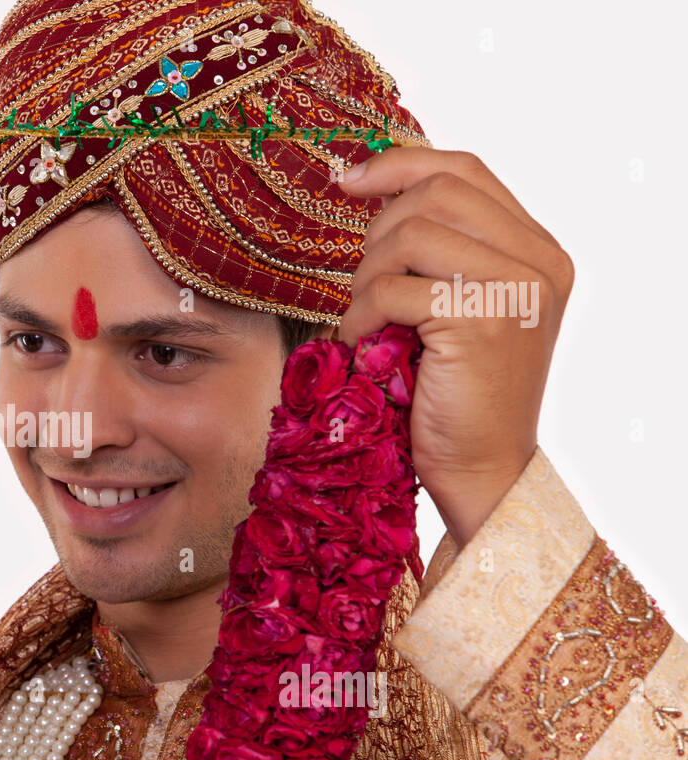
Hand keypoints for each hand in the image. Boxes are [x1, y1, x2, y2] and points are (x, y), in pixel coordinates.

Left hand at [337, 147, 572, 547]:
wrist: (482, 469)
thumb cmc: (454, 394)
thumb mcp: (455, 309)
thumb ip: (442, 251)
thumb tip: (372, 185)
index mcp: (538, 250)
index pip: (465, 170)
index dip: (400, 163)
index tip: (348, 178)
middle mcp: (539, 261)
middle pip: (435, 193)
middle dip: (378, 234)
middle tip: (365, 287)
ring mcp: (516, 287)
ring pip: (410, 234)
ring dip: (367, 277)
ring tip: (367, 320)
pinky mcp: (480, 319)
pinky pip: (392, 288)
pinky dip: (361, 313)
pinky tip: (363, 343)